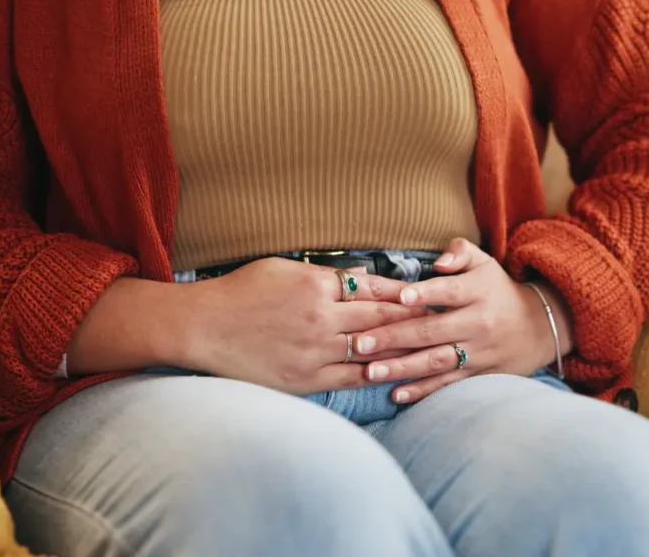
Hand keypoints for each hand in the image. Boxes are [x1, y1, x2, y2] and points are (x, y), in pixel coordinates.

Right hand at [181, 258, 426, 393]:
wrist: (203, 327)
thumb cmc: (240, 292)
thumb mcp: (283, 268)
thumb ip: (325, 274)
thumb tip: (362, 277)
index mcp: (317, 287)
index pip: (373, 289)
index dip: (404, 293)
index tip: (427, 294)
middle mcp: (321, 319)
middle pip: (381, 319)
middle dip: (416, 318)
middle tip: (444, 319)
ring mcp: (314, 352)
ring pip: (372, 349)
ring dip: (404, 348)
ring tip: (431, 347)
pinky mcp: (306, 379)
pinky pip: (351, 378)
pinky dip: (376, 374)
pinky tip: (396, 373)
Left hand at [353, 239, 573, 403]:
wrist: (541, 328)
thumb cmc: (498, 290)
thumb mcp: (484, 263)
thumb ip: (459, 252)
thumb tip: (439, 262)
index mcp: (478, 291)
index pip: (449, 292)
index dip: (425, 294)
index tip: (400, 297)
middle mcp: (479, 323)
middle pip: (433, 331)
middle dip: (394, 337)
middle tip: (360, 342)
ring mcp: (479, 352)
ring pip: (437, 361)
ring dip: (402, 368)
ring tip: (371, 372)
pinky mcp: (479, 375)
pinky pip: (448, 384)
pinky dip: (422, 391)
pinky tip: (396, 394)